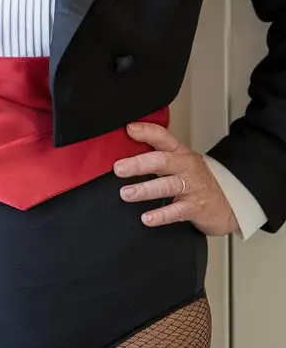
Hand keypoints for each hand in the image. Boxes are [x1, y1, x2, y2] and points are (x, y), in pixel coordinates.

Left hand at [114, 121, 239, 236]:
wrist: (227, 203)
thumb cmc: (196, 180)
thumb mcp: (179, 162)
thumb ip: (155, 156)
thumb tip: (123, 151)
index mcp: (179, 152)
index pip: (163, 137)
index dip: (146, 131)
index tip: (129, 129)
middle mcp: (185, 166)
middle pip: (163, 161)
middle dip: (139, 164)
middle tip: (119, 168)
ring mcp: (191, 187)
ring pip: (167, 185)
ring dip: (145, 189)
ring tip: (127, 193)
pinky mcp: (195, 208)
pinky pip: (177, 211)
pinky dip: (161, 215)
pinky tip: (147, 218)